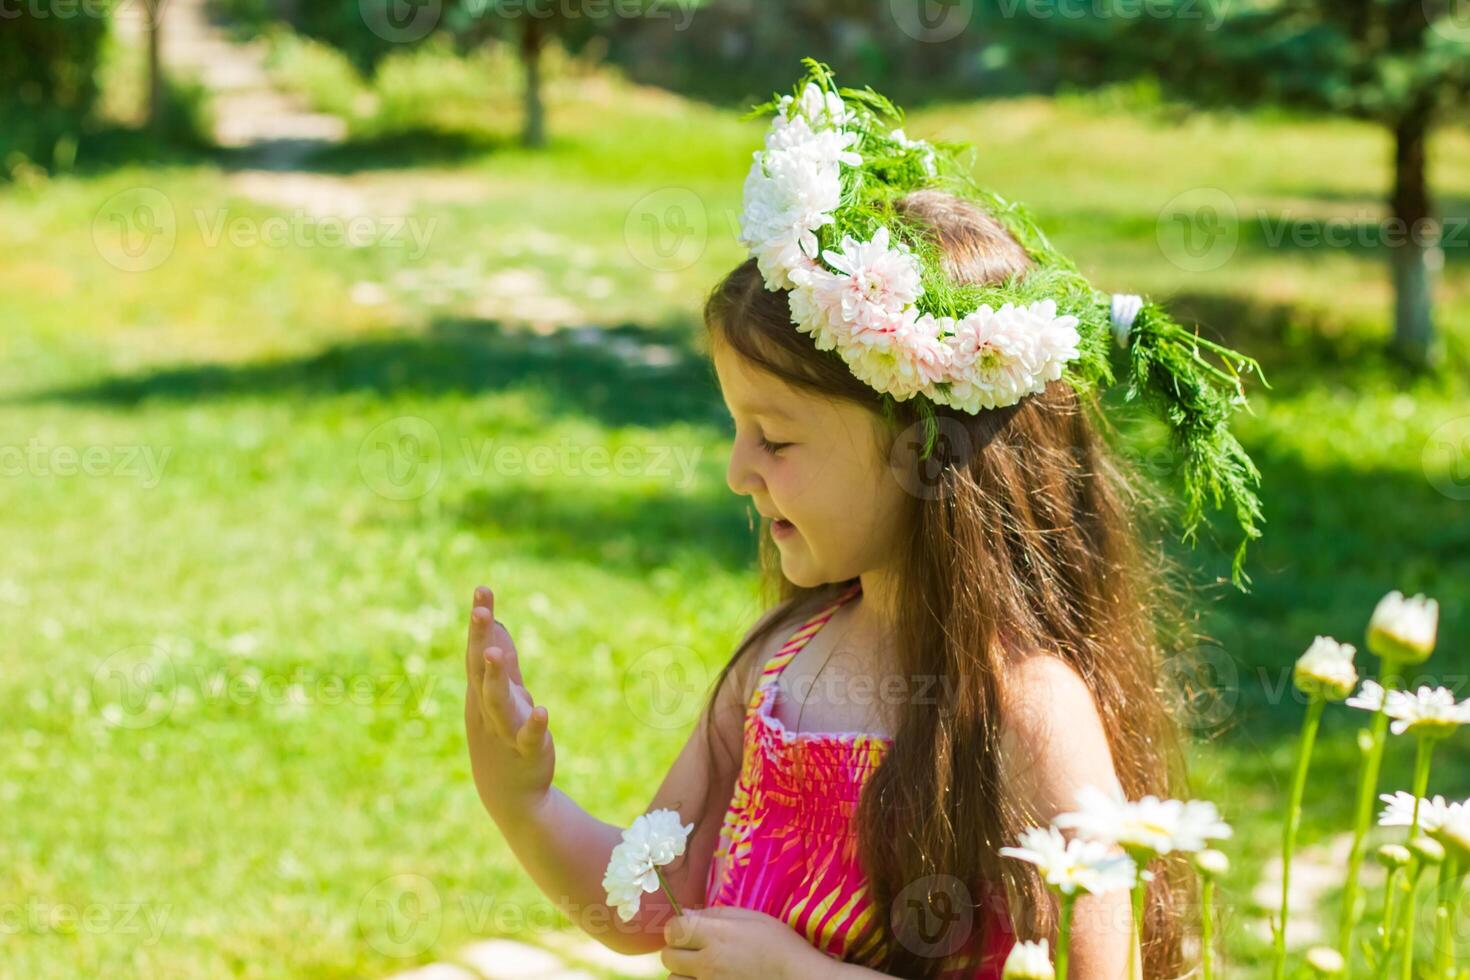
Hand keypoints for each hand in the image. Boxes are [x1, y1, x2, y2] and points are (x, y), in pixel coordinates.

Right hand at [464, 585, 554, 817]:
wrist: (508, 795)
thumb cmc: (501, 737)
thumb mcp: (502, 694)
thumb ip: (501, 661)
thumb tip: (495, 623)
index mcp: (480, 692)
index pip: (478, 652)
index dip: (479, 623)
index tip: (482, 590)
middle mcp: (486, 709)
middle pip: (480, 671)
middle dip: (480, 640)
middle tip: (481, 610)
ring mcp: (504, 730)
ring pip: (497, 703)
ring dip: (495, 678)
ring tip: (496, 653)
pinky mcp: (527, 751)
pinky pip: (529, 737)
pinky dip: (533, 725)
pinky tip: (542, 711)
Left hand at [660, 906, 836, 979]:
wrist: (798, 978)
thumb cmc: (779, 944)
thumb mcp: (750, 917)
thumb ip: (713, 915)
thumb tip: (685, 914)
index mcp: (716, 935)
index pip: (672, 929)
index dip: (678, 927)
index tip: (688, 929)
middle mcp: (708, 962)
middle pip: (667, 956)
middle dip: (677, 950)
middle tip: (694, 949)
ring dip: (683, 973)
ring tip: (702, 969)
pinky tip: (711, 979)